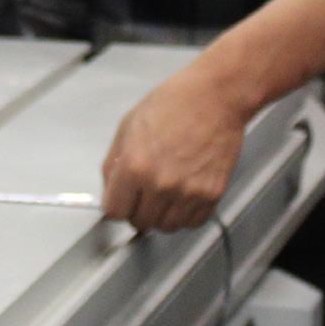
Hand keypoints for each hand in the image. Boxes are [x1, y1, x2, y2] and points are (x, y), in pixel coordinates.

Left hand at [101, 61, 254, 233]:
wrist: (215, 98)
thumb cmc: (172, 105)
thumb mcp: (127, 127)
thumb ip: (114, 164)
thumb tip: (110, 191)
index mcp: (135, 167)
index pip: (115, 212)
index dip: (117, 205)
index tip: (122, 199)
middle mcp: (160, 185)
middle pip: (141, 223)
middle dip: (138, 209)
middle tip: (145, 193)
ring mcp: (188, 193)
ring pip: (166, 227)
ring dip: (162, 215)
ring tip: (165, 193)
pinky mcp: (211, 195)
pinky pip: (192, 222)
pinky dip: (186, 215)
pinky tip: (184, 195)